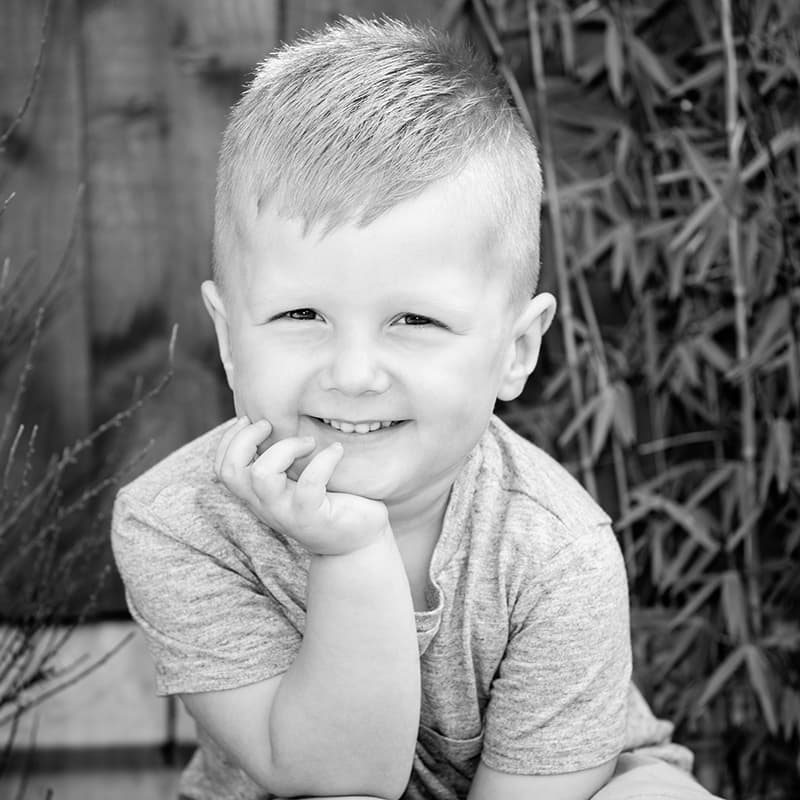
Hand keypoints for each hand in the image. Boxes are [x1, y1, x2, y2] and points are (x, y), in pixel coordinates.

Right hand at [215, 417, 389, 554]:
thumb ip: (285, 460)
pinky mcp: (312, 517)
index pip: (223, 469)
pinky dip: (324, 460)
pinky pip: (309, 485)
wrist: (356, 545)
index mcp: (258, 494)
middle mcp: (266, 504)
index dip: (229, 440)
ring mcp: (286, 512)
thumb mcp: (299, 481)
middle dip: (246, 439)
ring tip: (309, 442)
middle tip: (272, 426)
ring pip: (262, 475)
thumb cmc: (330, 502)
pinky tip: (337, 451)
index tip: (250, 420)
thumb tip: (281, 418)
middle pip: (231, 471)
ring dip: (285, 448)